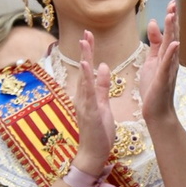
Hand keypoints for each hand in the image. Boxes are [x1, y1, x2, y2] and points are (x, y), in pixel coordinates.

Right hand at [71, 31, 115, 175]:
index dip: (88, 53)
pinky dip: (87, 79)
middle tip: (86, 32)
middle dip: (85, 51)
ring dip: (84, 60)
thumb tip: (103, 67)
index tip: (89, 37)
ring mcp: (84, 104)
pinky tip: (88, 66)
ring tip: (85, 42)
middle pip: (84, 70)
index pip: (88, 70)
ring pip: (84, 78)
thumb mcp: (103, 105)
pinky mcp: (89, 111)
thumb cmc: (99, 131)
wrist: (93, 153)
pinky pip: (88, 93)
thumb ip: (102, 87)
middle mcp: (82, 97)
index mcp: (87, 95)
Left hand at [140, 1, 181, 127]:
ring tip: (172, 16)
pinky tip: (175, 43)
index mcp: (165, 55)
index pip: (168, 34)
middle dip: (172, 20)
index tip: (171, 3)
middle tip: (173, 3)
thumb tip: (152, 23)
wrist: (157, 111)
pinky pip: (167, 64)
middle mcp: (170, 60)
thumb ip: (154, 43)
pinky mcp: (163, 79)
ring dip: (172, 31)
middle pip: (172, 36)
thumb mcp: (152, 61)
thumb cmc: (154, 88)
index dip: (170, 19)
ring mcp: (168, 69)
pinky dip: (171, 53)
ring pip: (171, 47)